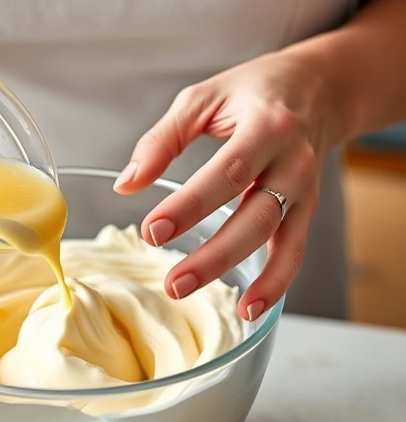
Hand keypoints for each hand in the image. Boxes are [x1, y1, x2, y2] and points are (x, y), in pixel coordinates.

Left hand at [114, 52, 338, 321]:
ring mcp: (304, 190)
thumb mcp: (203, 99)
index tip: (153, 229)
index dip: (190, 205)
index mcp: (267, 127)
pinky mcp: (305, 209)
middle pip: (255, 216)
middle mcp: (293, 162)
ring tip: (196, 295)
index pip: (227, 172)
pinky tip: (249, 309)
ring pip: (276, 240)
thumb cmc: (253, 92)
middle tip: (172, 281)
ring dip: (237, 273)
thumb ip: (162, 140)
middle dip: (213, 254)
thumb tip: (127, 184)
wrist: (319, 88)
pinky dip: (276, 283)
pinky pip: (294, 251)